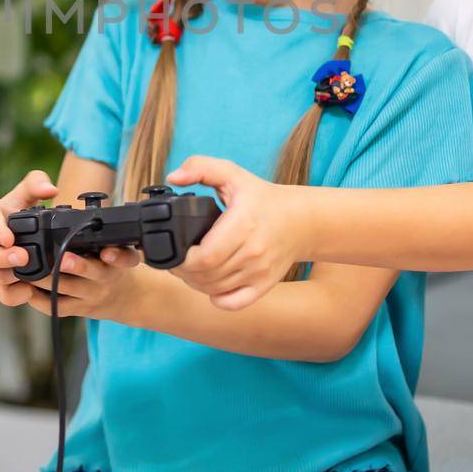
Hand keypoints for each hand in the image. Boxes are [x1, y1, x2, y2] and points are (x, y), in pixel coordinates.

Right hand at [0, 170, 59, 307]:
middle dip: (2, 258)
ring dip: (9, 277)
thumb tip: (50, 189)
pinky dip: (16, 294)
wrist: (26, 231)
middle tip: (22, 257)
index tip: (9, 237)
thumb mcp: (28, 192)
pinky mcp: (0, 283)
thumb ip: (37, 183)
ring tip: (28, 275)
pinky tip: (30, 290)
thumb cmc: (21, 209)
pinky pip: (4, 295)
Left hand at [24, 246, 144, 321]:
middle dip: (75, 265)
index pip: (123, 258)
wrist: (128, 298)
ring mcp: (91, 296)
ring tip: (28, 270)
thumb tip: (75, 215)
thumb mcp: (121, 249)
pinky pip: (57, 306)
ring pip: (67, 289)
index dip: (116, 256)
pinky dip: (40, 298)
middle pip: (91, 272)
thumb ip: (105, 237)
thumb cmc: (115, 267)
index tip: (107, 253)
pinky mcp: (79, 309)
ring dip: (46, 279)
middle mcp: (105, 278)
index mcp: (116, 261)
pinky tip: (28, 289)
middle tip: (60, 258)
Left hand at [166, 155, 306, 310]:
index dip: (182, 259)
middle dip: (183, 271)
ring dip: (196, 283)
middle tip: (177, 259)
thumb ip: (199, 167)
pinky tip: (210, 283)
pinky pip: (233, 303)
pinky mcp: (264, 285)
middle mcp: (253, 251)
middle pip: (206, 276)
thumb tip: (172, 178)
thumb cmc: (261, 197)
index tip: (174, 249)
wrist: (300, 220)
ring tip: (191, 268)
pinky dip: (216, 298)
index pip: (205, 257)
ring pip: (215, 290)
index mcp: (243, 223)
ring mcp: (260, 271)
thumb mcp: (231, 173)